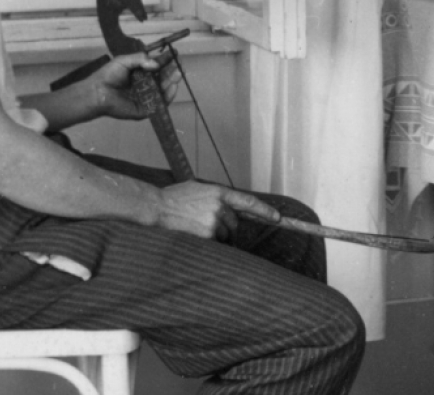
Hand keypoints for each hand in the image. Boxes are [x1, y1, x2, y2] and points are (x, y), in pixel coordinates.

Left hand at [89, 51, 181, 119]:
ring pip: (164, 91)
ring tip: (177, 74)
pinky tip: (171, 87)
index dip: (167, 61)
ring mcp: (147, 98)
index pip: (158, 67)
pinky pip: (160, 104)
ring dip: (172, 82)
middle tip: (179, 66)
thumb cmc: (109, 75)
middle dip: (173, 72)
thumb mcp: (124, 61)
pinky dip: (168, 96)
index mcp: (141, 74)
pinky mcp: (146, 109)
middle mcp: (146, 85)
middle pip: (164, 79)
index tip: (176, 55)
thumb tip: (157, 64)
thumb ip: (140, 59)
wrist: (98, 92)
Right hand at [143, 181, 282, 239]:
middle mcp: (220, 206)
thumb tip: (229, 208)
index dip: (264, 210)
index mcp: (219, 192)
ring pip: (225, 236)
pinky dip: (210, 243)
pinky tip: (195, 236)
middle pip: (235, 224)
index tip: (277, 217)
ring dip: (217, 237)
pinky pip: (216, 244)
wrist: (156, 207)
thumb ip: (216, 197)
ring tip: (197, 228)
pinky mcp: (207, 235)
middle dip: (228, 229)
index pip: (248, 202)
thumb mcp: (198, 189)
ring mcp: (214, 221)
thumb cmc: (174, 198)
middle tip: (211, 228)